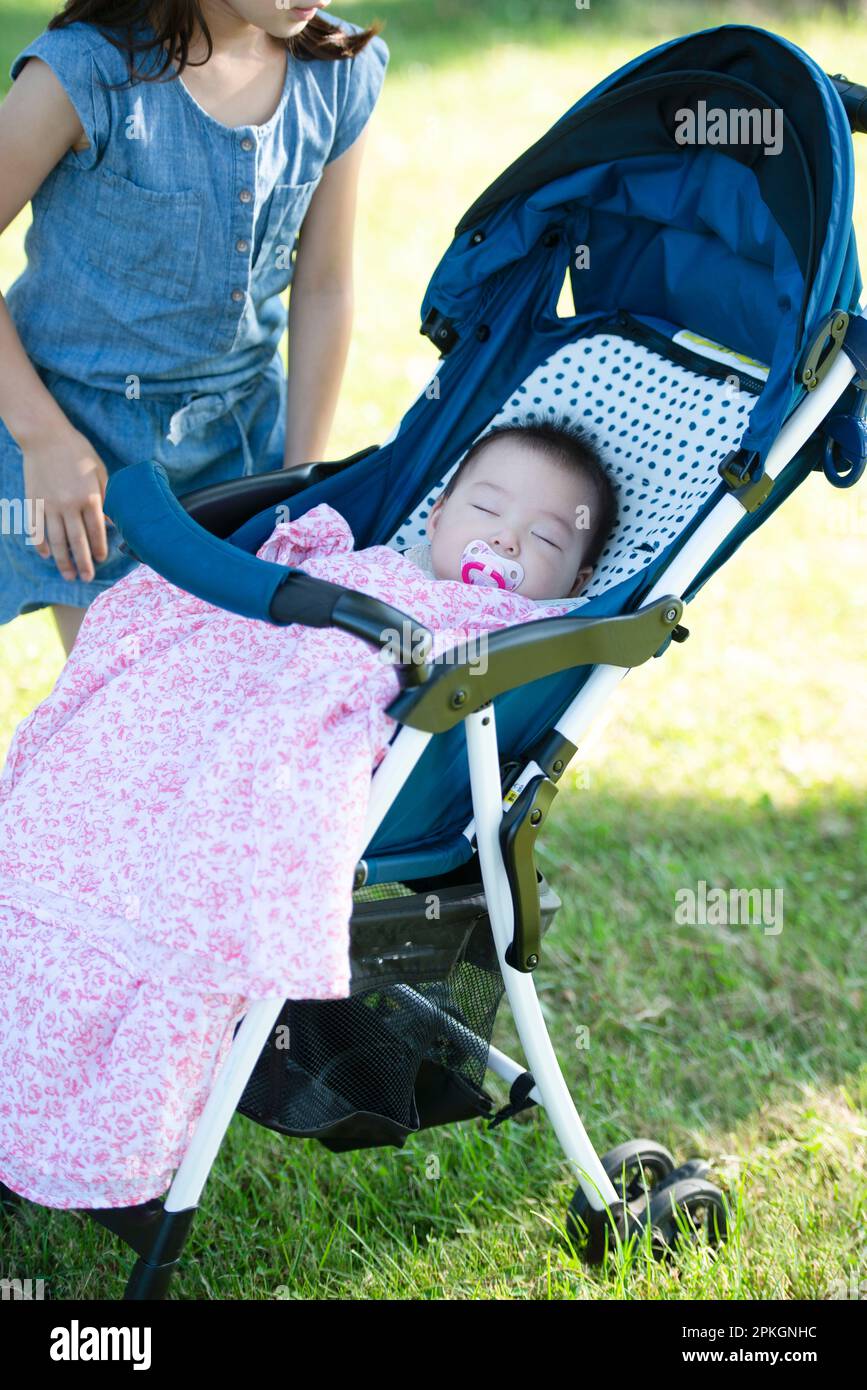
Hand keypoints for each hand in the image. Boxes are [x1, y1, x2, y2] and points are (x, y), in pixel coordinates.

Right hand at [21, 422, 109, 581]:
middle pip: (77, 541)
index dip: (99, 548)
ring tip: (68, 575)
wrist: (45, 435)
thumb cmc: (77, 451)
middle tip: (86, 578)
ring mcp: (49, 505)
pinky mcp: (33, 501)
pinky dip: (40, 543)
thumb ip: (106, 496)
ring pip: (56, 540)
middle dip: (82, 563)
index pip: (96, 530)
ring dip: (62, 561)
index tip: (100, 560)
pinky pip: (36, 528)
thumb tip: (110, 521)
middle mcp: (69, 504)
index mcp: (89, 496)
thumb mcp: (99, 470)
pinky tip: (45, 555)